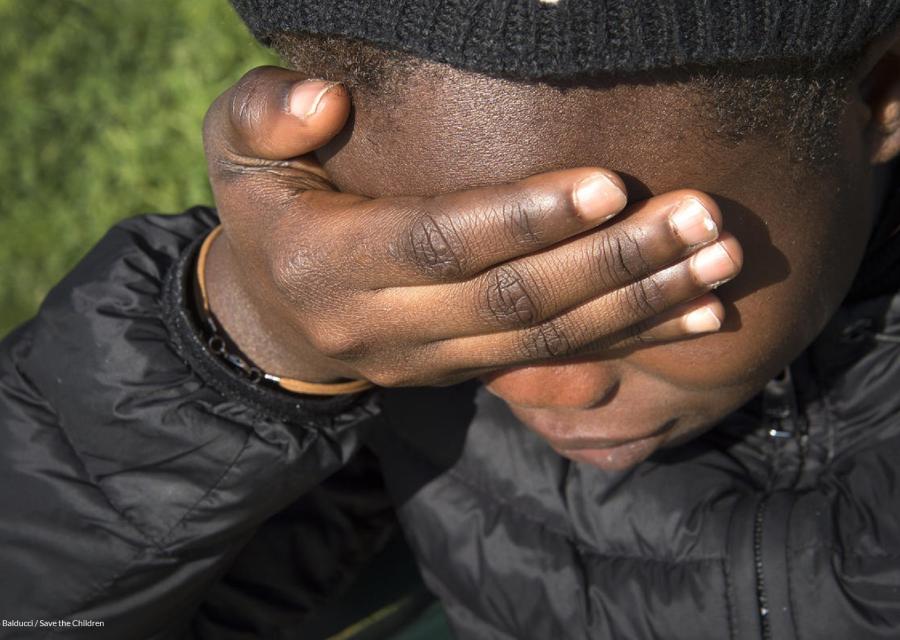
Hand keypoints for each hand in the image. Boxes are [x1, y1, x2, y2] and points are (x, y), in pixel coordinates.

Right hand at [201, 67, 742, 387]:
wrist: (275, 324)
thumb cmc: (264, 216)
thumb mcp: (233, 154)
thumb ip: (264, 114)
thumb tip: (327, 100)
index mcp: (329, 263)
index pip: (438, 242)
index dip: (524, 218)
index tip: (611, 183)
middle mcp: (385, 325)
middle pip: (513, 300)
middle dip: (612, 261)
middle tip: (701, 218)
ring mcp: (431, 360)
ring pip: (546, 341)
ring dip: (640, 303)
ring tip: (722, 265)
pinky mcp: (465, 372)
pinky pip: (554, 364)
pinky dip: (630, 340)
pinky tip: (699, 318)